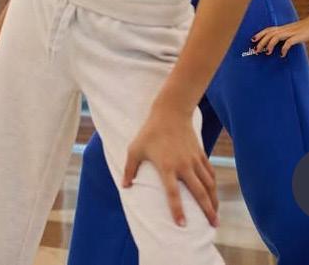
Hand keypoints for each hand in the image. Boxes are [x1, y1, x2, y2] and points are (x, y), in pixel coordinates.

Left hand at [123, 106, 217, 227]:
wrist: (170, 113)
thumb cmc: (149, 132)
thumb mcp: (134, 149)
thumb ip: (129, 169)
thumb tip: (124, 187)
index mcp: (167, 167)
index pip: (173, 193)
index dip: (177, 210)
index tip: (182, 225)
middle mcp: (184, 166)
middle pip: (199, 193)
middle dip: (207, 211)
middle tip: (212, 227)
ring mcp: (194, 160)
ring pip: (209, 185)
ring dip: (214, 201)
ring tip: (215, 215)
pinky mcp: (201, 154)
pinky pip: (210, 173)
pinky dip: (213, 185)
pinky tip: (214, 194)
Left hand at [252, 18, 308, 56]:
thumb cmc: (305, 29)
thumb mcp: (293, 32)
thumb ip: (286, 36)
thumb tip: (280, 45)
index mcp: (283, 28)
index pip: (268, 29)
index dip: (259, 34)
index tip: (252, 40)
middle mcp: (285, 29)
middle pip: (269, 34)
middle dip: (261, 42)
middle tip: (256, 50)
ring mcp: (292, 32)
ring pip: (276, 37)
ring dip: (269, 45)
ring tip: (267, 53)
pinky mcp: (299, 36)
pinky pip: (289, 42)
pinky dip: (284, 48)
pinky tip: (282, 54)